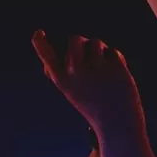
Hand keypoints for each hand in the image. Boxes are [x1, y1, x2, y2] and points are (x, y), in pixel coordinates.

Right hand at [32, 31, 146, 135]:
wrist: (117, 123)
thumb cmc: (92, 107)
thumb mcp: (70, 92)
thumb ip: (59, 75)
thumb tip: (47, 64)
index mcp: (61, 78)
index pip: (45, 54)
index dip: (39, 41)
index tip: (39, 33)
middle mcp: (76, 71)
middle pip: (75, 39)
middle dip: (82, 42)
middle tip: (88, 50)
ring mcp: (96, 67)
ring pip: (95, 42)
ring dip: (99, 50)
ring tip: (103, 66)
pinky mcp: (115, 67)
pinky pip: (113, 52)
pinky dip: (115, 59)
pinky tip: (115, 73)